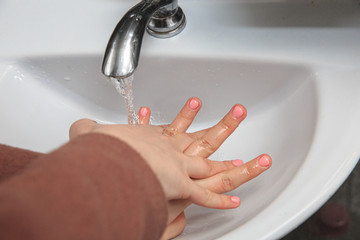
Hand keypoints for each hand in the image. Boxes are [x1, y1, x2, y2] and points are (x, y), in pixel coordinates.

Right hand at [69, 103, 246, 209]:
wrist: (108, 162)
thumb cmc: (103, 148)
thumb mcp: (89, 134)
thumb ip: (88, 130)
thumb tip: (81, 127)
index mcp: (156, 141)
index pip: (176, 127)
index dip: (187, 118)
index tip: (196, 107)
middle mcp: (174, 152)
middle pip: (207, 138)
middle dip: (225, 125)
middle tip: (238, 112)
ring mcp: (180, 169)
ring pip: (215, 165)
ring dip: (236, 164)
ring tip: (255, 159)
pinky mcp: (181, 188)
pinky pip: (205, 197)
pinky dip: (220, 201)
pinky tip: (235, 203)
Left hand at [136, 98, 271, 238]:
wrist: (115, 185)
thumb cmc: (135, 204)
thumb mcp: (161, 224)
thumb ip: (173, 223)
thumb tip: (179, 220)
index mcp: (186, 183)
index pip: (220, 180)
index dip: (242, 173)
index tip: (258, 163)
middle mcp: (176, 161)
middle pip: (208, 143)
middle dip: (227, 128)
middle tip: (240, 112)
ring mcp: (158, 148)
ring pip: (178, 128)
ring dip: (188, 115)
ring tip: (196, 102)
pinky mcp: (138, 141)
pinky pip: (142, 130)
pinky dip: (143, 121)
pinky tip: (143, 110)